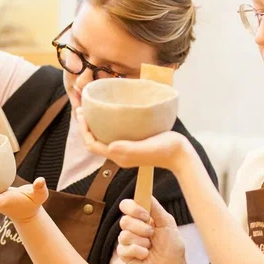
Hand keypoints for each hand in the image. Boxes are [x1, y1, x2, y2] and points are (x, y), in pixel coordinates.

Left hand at [76, 107, 191, 173]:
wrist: (181, 155)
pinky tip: (113, 114)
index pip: (92, 145)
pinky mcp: (134, 145)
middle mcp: (120, 154)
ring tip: (93, 109)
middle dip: (86, 126)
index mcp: (119, 156)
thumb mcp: (147, 147)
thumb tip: (111, 146)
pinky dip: (108, 125)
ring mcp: (127, 150)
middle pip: (95, 141)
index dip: (84, 130)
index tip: (82, 114)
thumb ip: (128, 148)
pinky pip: (114, 135)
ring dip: (95, 125)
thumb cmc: (166, 150)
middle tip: (82, 108)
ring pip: (104, 138)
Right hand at [117, 197, 188, 263]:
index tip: (145, 215)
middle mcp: (133, 228)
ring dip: (142, 242)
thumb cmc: (172, 247)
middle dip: (141, 229)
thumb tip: (147, 193)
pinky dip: (139, 252)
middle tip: (152, 235)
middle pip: (124, 220)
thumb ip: (156, 208)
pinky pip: (124, 249)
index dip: (133, 208)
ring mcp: (127, 241)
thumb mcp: (167, 224)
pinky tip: (146, 256)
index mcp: (142, 218)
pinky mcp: (124, 255)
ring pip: (124, 235)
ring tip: (150, 247)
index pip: (127, 205)